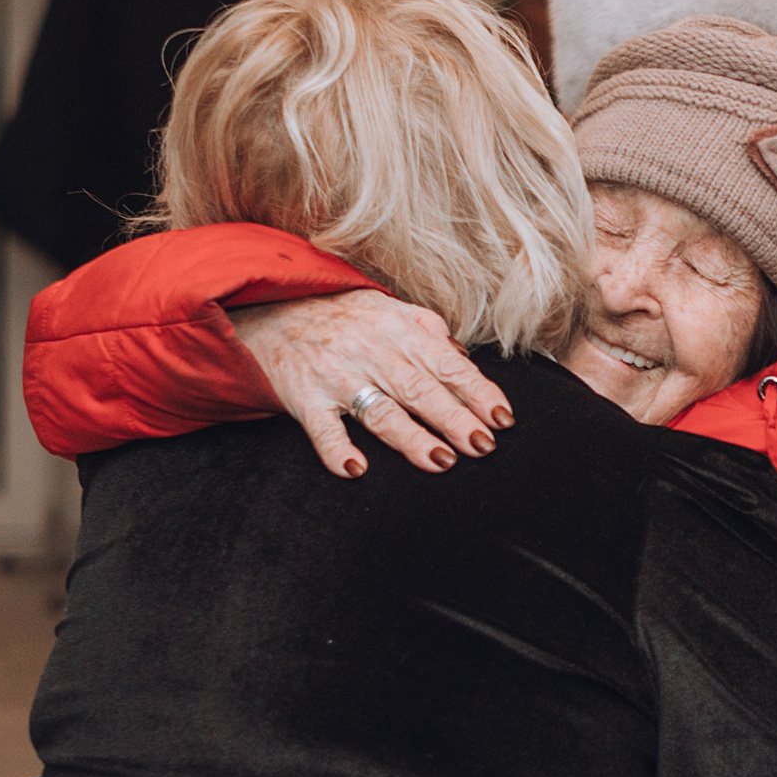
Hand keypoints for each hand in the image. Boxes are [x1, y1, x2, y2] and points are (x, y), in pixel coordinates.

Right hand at [229, 290, 512, 477]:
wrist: (274, 308)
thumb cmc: (345, 317)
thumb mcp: (390, 310)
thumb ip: (430, 332)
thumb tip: (465, 358)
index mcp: (399, 332)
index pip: (447, 364)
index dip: (477, 392)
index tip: (502, 418)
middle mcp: (371, 353)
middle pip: (420, 390)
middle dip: (455, 419)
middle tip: (483, 446)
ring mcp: (337, 376)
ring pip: (380, 410)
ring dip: (411, 438)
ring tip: (441, 461)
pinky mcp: (304, 397)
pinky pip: (321, 427)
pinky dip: (336, 449)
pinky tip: (356, 468)